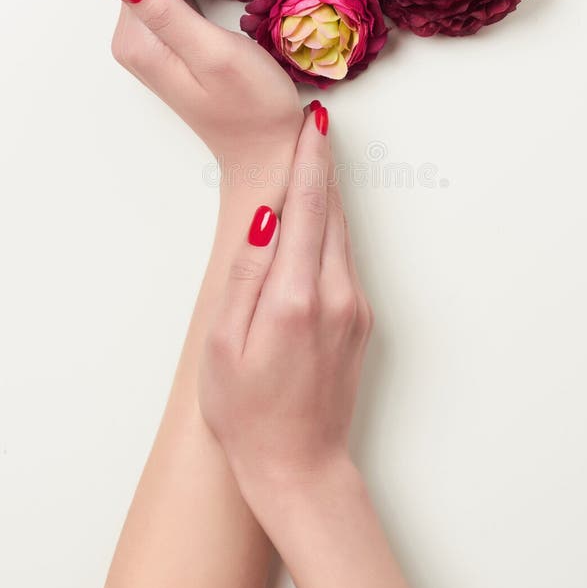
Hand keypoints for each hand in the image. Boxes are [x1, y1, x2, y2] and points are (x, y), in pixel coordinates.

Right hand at [198, 104, 372, 489]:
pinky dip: (331, 229)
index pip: (308, 209)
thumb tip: (265, 218)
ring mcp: (356, 307)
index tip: (314, 122)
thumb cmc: (248, 411)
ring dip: (328, 194)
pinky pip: (345, 259)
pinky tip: (316, 219)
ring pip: (343, 234)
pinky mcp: (362, 319)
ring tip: (313, 157)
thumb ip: (246, 275)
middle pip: (332, 212)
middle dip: (322, 166)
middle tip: (313, 123)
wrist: (301, 465)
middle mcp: (336, 294)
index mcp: (296, 297)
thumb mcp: (223, 345)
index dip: (310, 161)